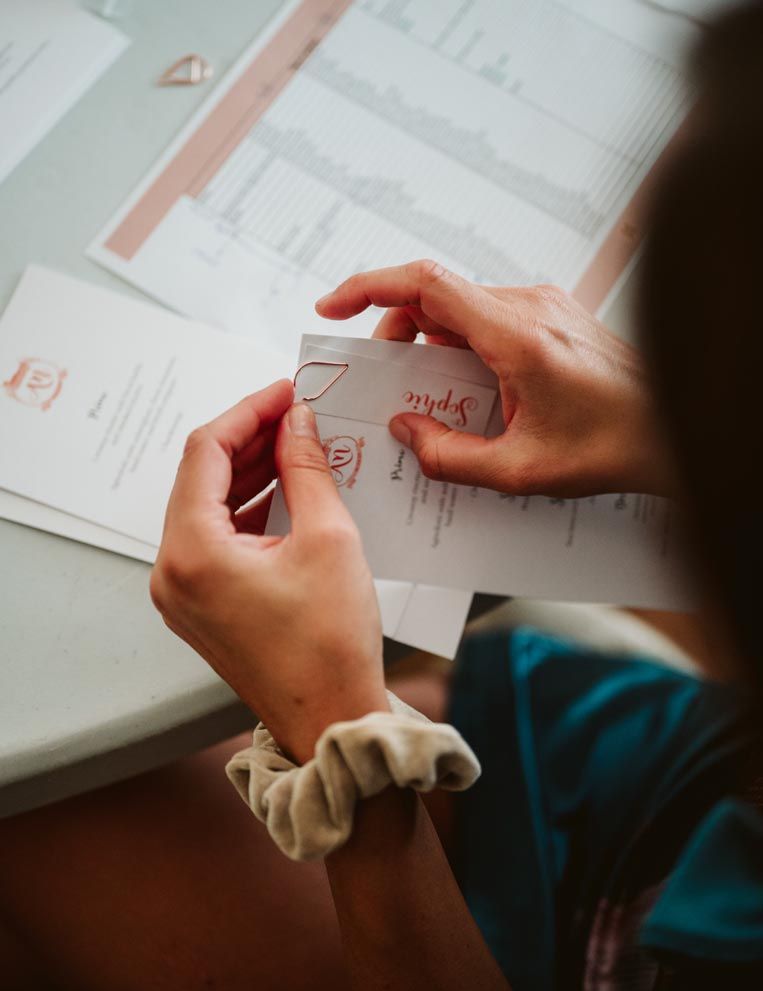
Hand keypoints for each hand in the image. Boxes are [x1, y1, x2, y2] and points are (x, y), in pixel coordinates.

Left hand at [150, 380, 386, 763]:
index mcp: (191, 553)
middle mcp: (171, 572)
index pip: (205, 452)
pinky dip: (248, 510)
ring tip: (297, 446)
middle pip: (201, 478)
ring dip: (250, 473)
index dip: (248, 412)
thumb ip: (307, 469)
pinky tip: (287, 491)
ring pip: (208, 508)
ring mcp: (181, 593)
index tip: (286, 391)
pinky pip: (216, 540)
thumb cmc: (332, 645)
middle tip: (296, 415)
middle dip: (249, 440)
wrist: (331, 721)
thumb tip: (298, 422)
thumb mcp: (329, 539)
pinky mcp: (201, 606)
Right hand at [316, 260, 671, 497]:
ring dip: (430, 343)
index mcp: (516, 334)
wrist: (673, 429)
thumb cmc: (614, 445)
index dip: (367, 287)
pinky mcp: (550, 316)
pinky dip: (461, 347)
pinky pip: (487, 319)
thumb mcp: (521, 470)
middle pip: (434, 297)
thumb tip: (405, 431)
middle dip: (395, 334)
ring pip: (459, 308)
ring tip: (426, 397)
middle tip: (384, 384)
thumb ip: (450, 456)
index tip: (332, 307)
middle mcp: (527, 305)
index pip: (424, 284)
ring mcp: (541, 305)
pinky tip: (465, 391)